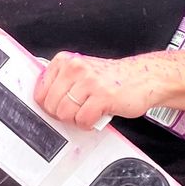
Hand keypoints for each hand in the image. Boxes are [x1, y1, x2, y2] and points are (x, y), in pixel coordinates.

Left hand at [33, 51, 150, 130]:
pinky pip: (83, 120)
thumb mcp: (82, 72)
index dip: (48, 105)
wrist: (144, 77)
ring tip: (87, 112)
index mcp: (66, 61)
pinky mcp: (103, 96)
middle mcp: (76, 68)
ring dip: (76, 120)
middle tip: (76, 111)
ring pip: (65, 114)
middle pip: (51, 105)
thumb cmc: (112, 78)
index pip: (40, 91)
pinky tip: (96, 116)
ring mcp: (89, 81)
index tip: (58, 107)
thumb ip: (62, 82)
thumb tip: (43, 102)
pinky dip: (88, 124)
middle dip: (62, 114)